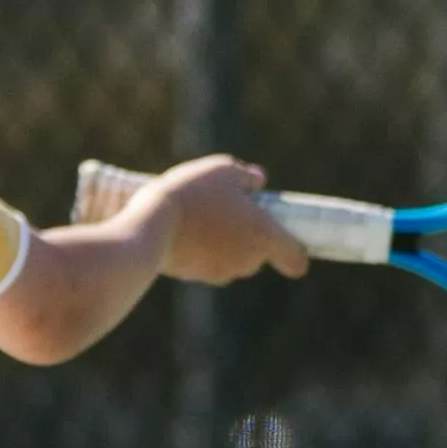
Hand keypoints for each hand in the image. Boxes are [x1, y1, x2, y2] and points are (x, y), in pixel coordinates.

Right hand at [124, 155, 312, 286]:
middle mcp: (247, 260)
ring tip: (200, 215)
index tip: (287, 240)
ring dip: (223, 243)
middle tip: (228, 210)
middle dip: (247, 236)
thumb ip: (246, 176)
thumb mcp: (222, 170)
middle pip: (259, 254)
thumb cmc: (193, 194)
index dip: (295, 252)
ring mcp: (221, 272)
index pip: (296, 258)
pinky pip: (206, 263)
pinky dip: (200, 251)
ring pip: (231, 259)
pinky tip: (182, 229)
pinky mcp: (195, 277)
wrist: (150, 225)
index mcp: (264, 235)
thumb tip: (257, 181)